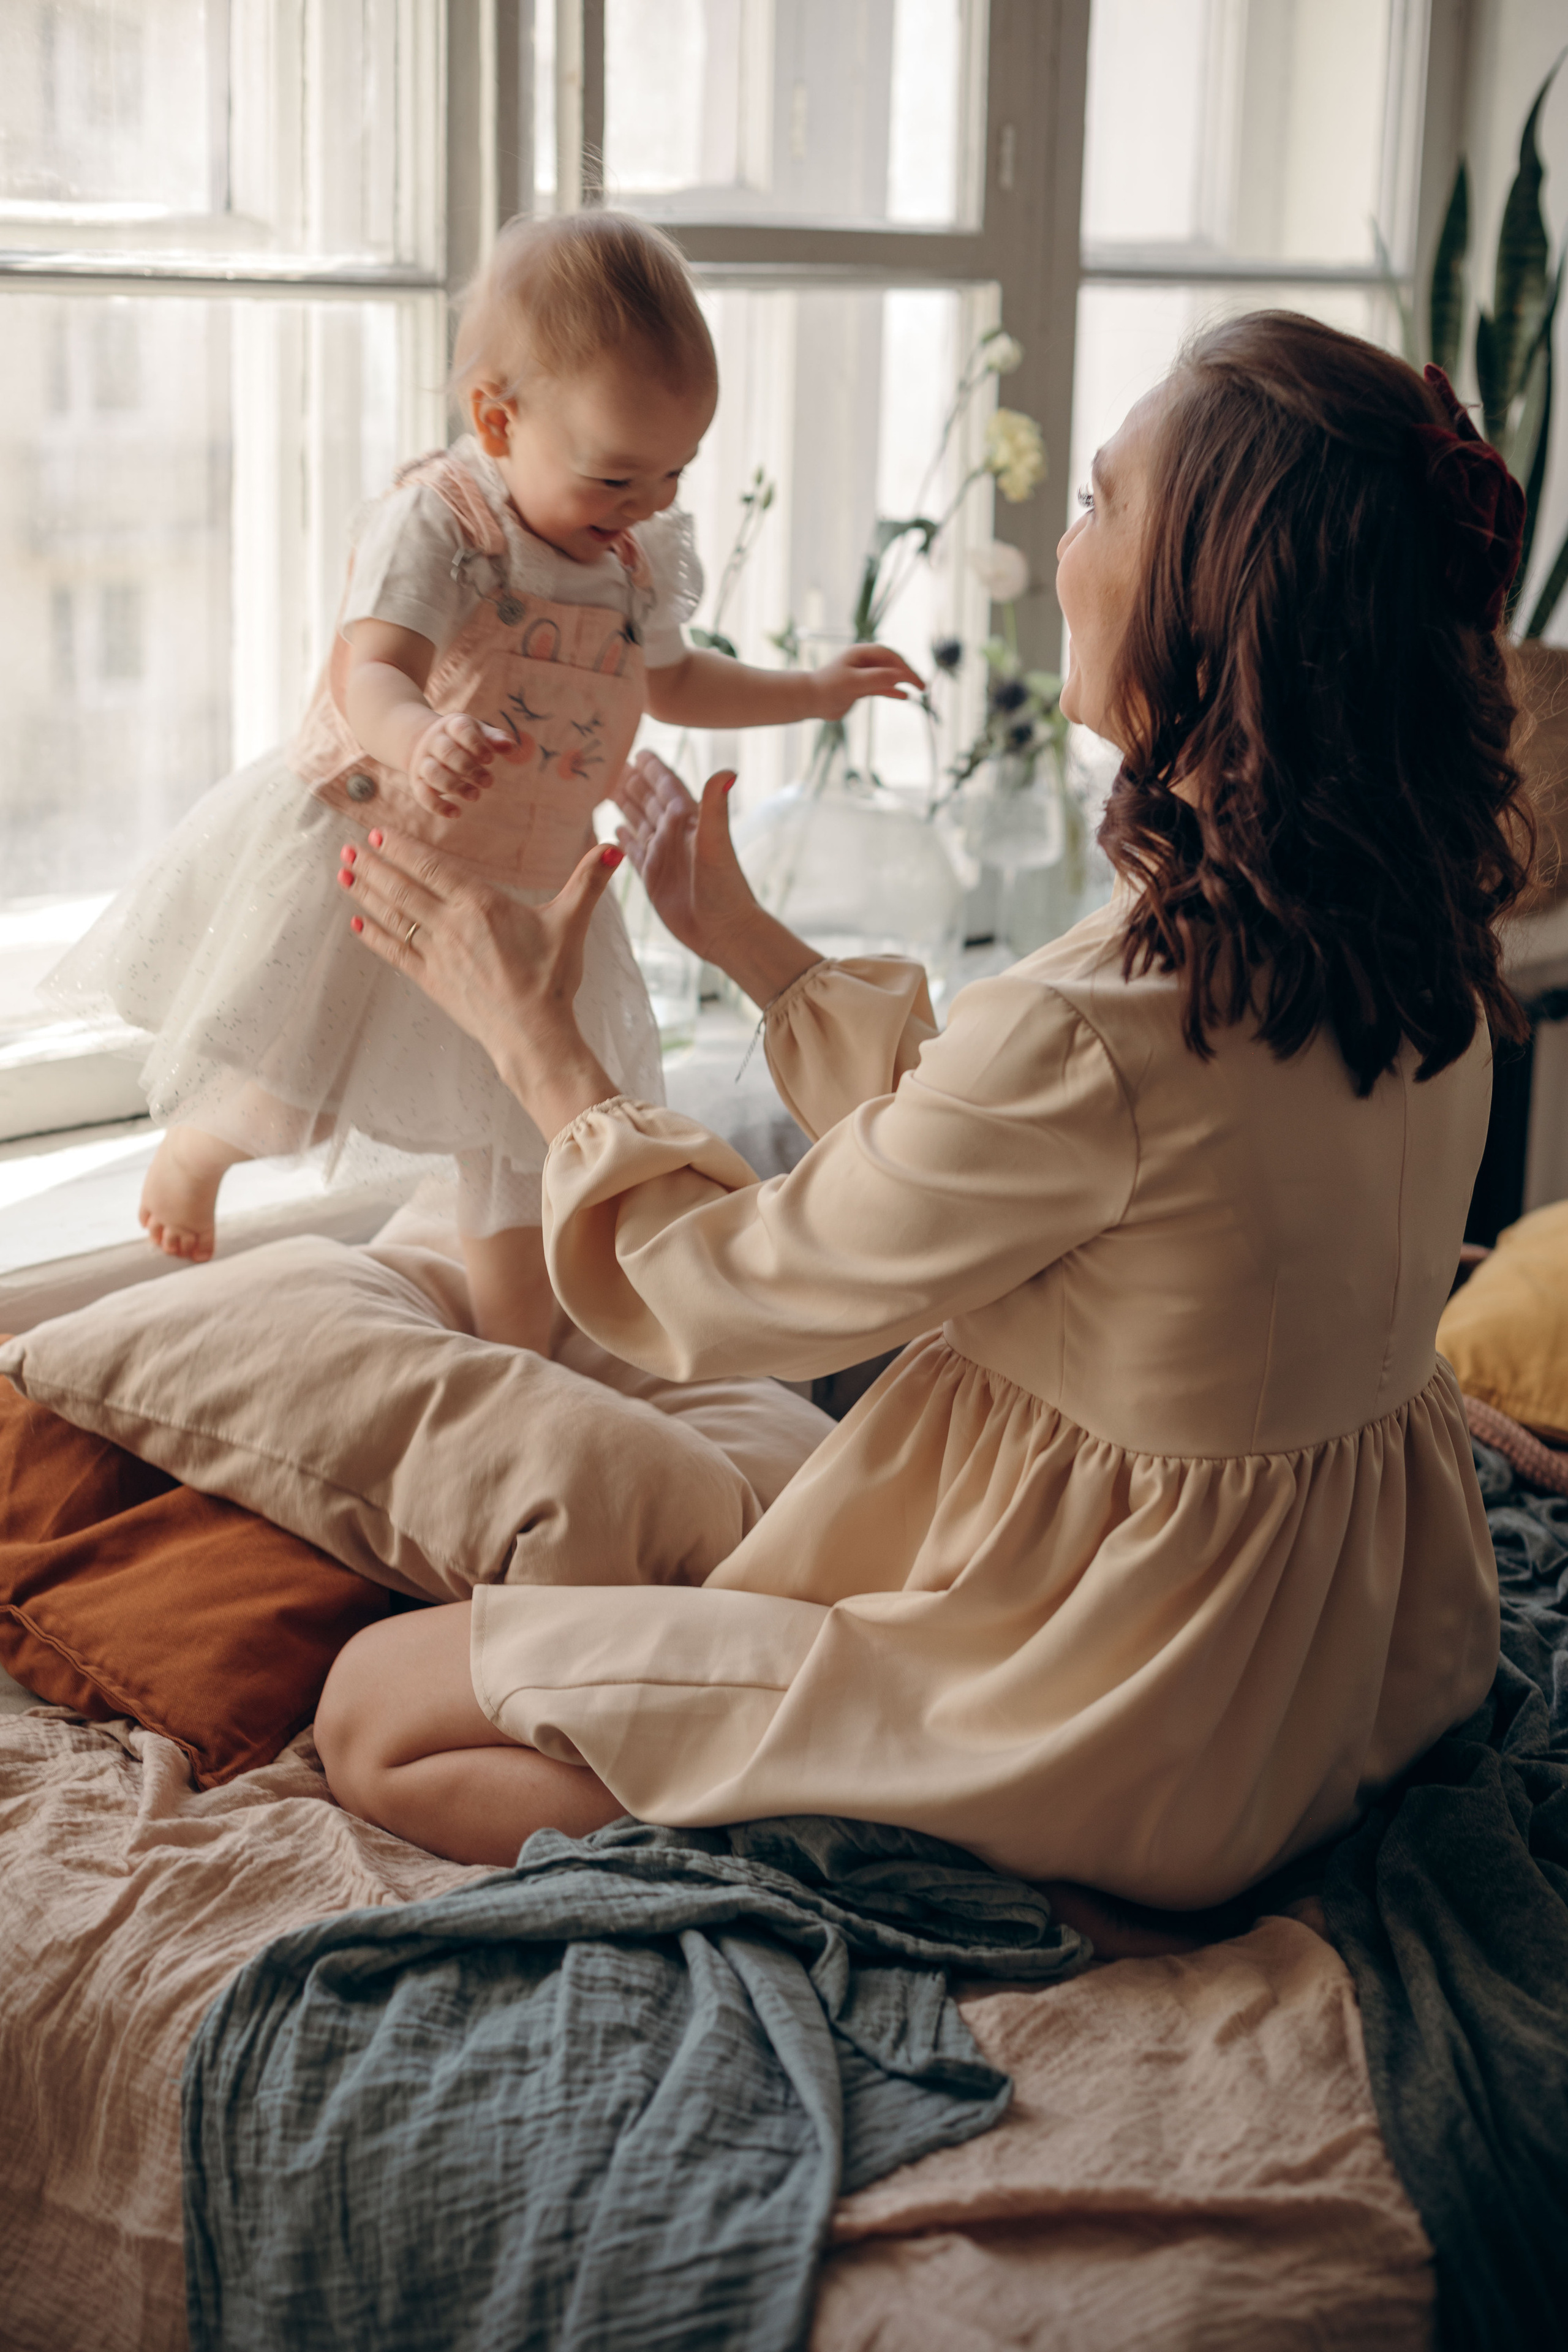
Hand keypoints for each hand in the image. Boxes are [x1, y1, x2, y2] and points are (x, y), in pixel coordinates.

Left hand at [339, 827, 620, 1137]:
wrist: (534, 1034)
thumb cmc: (552, 978)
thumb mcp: (572, 923)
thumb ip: (588, 882)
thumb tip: (614, 847)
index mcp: (481, 905)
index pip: (432, 867)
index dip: (403, 849)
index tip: (378, 834)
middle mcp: (451, 925)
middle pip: (403, 887)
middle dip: (374, 865)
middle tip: (348, 846)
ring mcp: (437, 955)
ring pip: (393, 916)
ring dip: (366, 893)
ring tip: (343, 873)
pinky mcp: (431, 982)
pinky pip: (395, 953)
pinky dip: (374, 936)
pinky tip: (357, 924)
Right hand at [405, 714, 519, 819]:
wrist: (428, 744)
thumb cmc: (462, 741)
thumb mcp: (478, 734)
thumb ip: (495, 739)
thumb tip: (512, 747)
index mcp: (451, 725)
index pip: (461, 730)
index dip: (476, 744)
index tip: (490, 759)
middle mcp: (434, 741)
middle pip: (448, 753)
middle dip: (469, 769)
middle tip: (489, 782)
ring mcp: (423, 761)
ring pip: (433, 773)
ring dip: (455, 786)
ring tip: (475, 796)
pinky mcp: (417, 781)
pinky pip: (423, 794)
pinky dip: (438, 806)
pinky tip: (456, 813)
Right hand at [613, 751, 820, 1008]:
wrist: (723, 931)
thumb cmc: (724, 889)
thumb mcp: (716, 844)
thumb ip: (715, 807)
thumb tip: (728, 770)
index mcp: (688, 821)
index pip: (667, 786)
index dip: (653, 768)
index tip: (638, 750)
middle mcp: (674, 834)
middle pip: (648, 800)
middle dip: (632, 781)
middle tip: (609, 763)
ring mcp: (662, 855)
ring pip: (638, 821)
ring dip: (624, 804)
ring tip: (605, 788)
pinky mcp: (652, 877)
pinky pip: (633, 851)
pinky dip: (623, 838)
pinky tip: (613, 828)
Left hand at [811, 643, 924, 720]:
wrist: (810, 701)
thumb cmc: (828, 687)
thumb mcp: (853, 683)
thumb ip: (876, 679)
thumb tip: (899, 676)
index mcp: (861, 653)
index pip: (889, 655)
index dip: (904, 665)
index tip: (913, 679)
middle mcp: (864, 662)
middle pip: (892, 664)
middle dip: (908, 673)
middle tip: (924, 686)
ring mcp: (863, 675)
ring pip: (889, 676)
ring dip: (904, 682)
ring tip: (920, 690)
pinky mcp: (861, 688)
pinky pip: (882, 688)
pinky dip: (893, 692)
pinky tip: (905, 697)